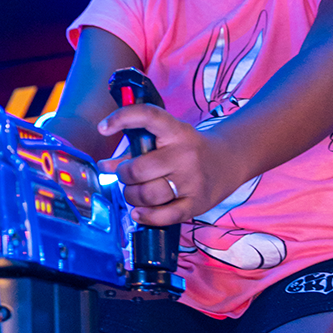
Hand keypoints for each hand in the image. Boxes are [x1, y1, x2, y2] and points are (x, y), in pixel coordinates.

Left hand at [96, 104, 245, 226]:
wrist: (230, 160)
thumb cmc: (187, 148)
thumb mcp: (164, 139)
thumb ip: (133, 150)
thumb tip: (104, 167)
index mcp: (176, 131)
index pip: (148, 116)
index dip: (122, 118)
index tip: (102, 127)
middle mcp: (185, 154)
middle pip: (138, 170)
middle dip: (123, 175)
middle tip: (126, 175)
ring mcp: (192, 181)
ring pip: (147, 194)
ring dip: (131, 196)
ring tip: (134, 192)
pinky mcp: (197, 204)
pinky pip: (164, 216)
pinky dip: (145, 216)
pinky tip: (138, 212)